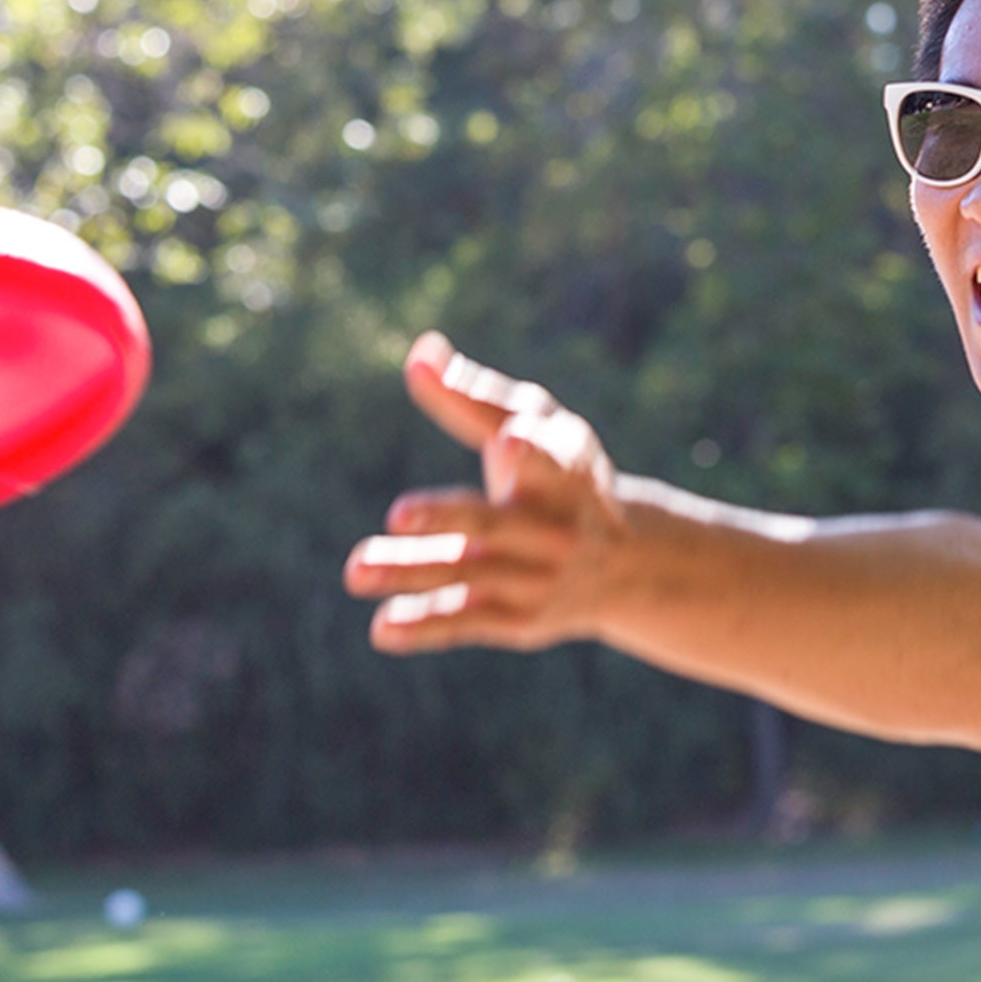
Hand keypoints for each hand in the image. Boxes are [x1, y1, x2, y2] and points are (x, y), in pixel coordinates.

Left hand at [343, 331, 629, 652]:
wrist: (624, 563)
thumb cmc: (559, 474)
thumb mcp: (533, 424)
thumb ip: (473, 394)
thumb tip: (418, 353)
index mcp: (563, 472)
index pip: (552, 460)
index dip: (533, 450)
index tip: (511, 440)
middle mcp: (554, 528)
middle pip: (495, 523)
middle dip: (450, 520)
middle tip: (399, 512)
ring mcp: (538, 578)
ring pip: (468, 574)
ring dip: (412, 573)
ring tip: (356, 570)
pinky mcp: (520, 621)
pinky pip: (469, 622)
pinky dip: (426, 626)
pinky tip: (382, 628)